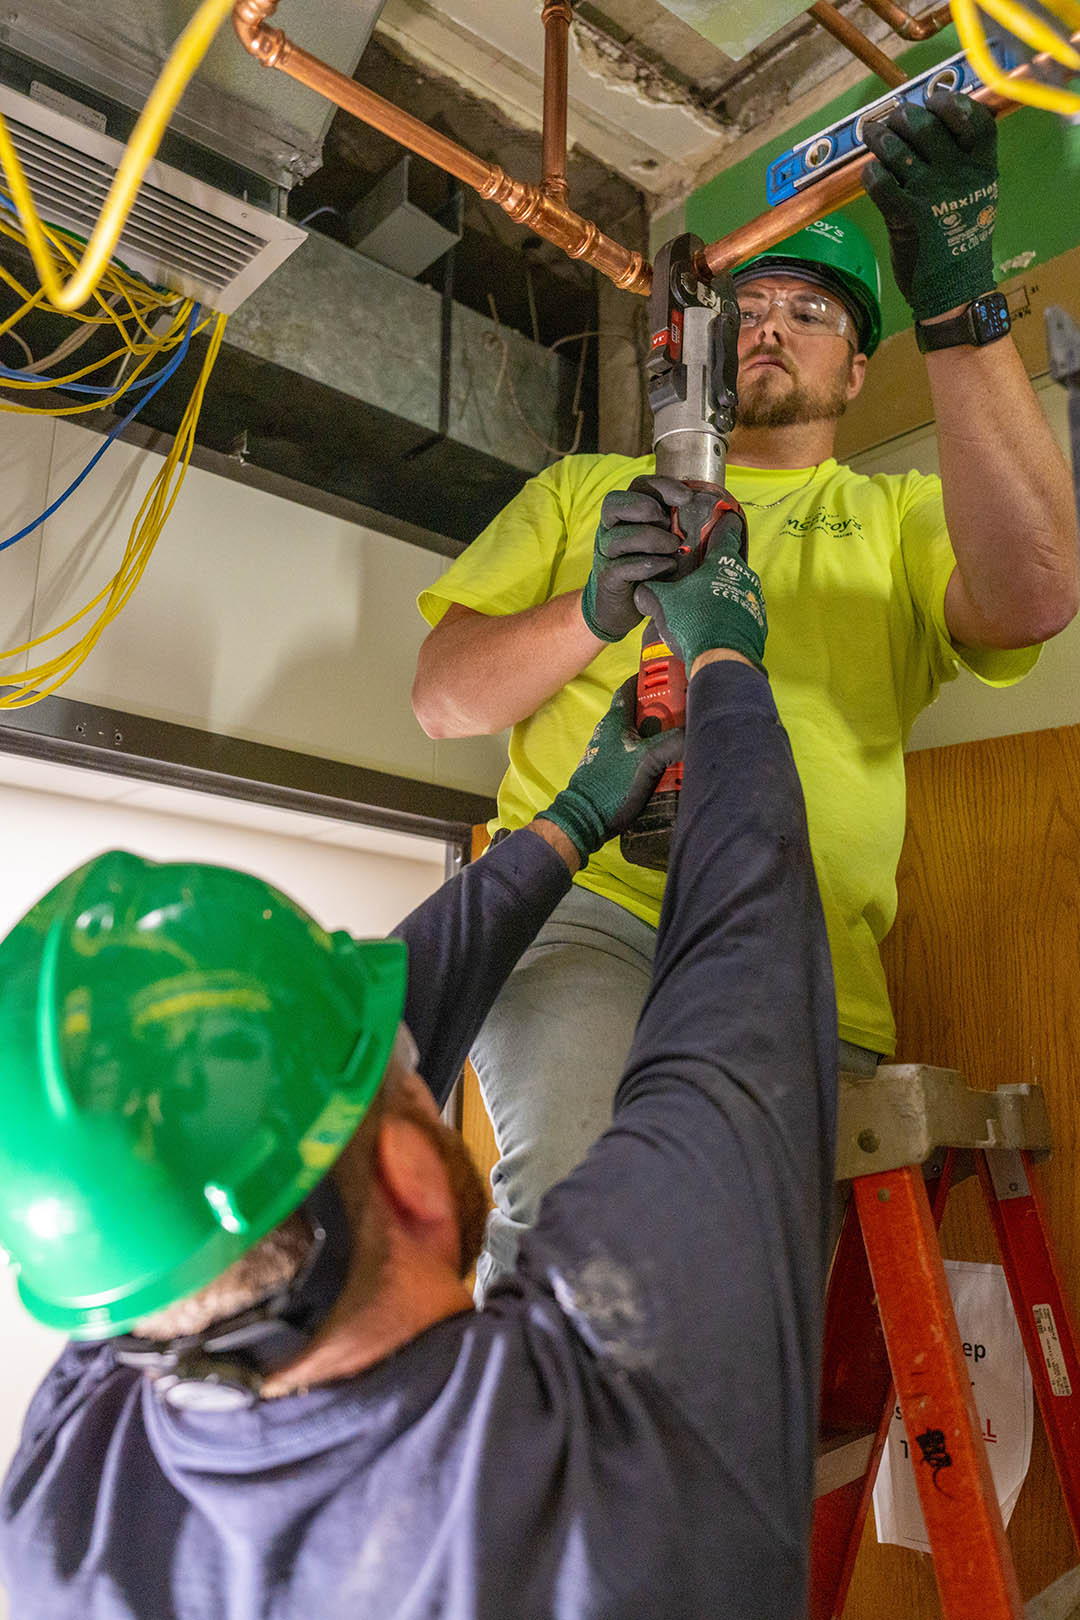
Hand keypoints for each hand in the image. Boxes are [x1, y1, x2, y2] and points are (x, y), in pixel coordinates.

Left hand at [539, 676, 683, 860]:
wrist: (586, 820)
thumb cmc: (611, 784)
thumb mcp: (647, 760)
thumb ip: (673, 742)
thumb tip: (697, 731)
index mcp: (615, 721)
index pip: (630, 689)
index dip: (647, 679)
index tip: (669, 675)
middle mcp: (612, 733)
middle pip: (642, 713)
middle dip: (665, 710)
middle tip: (688, 710)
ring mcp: (613, 752)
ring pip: (643, 736)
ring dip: (662, 735)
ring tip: (686, 737)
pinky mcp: (617, 771)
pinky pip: (641, 755)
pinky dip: (657, 755)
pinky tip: (673, 764)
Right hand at [580, 482, 684, 641]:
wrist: (626, 607)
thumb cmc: (652, 568)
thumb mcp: (668, 542)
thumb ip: (684, 527)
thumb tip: (727, 520)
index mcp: (628, 513)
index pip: (638, 485)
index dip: (661, 486)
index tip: (687, 497)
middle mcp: (611, 529)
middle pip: (614, 504)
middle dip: (644, 508)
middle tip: (669, 524)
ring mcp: (606, 554)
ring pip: (617, 536)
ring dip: (649, 538)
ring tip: (673, 547)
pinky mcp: (608, 578)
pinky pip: (620, 567)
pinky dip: (646, 565)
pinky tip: (667, 567)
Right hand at [633, 529, 766, 671]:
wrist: (722, 660)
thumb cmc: (694, 623)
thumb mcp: (661, 602)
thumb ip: (650, 590)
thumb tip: (642, 590)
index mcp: (721, 561)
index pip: (726, 529)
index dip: (721, 521)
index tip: (719, 517)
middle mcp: (744, 575)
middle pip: (729, 563)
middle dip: (713, 567)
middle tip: (697, 573)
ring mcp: (753, 599)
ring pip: (735, 588)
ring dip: (720, 593)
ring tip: (701, 605)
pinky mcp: (757, 623)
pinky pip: (741, 612)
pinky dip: (728, 616)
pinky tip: (712, 627)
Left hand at [863, 89, 997, 321]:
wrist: (956, 289)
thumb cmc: (963, 239)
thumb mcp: (977, 195)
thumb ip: (963, 163)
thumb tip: (934, 125)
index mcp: (983, 167)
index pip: (974, 119)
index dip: (953, 102)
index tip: (935, 99)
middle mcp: (959, 176)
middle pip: (928, 126)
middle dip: (905, 116)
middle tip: (894, 118)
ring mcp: (931, 194)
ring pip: (899, 150)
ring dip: (880, 137)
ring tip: (873, 134)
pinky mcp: (905, 216)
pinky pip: (880, 181)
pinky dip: (870, 173)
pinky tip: (870, 172)